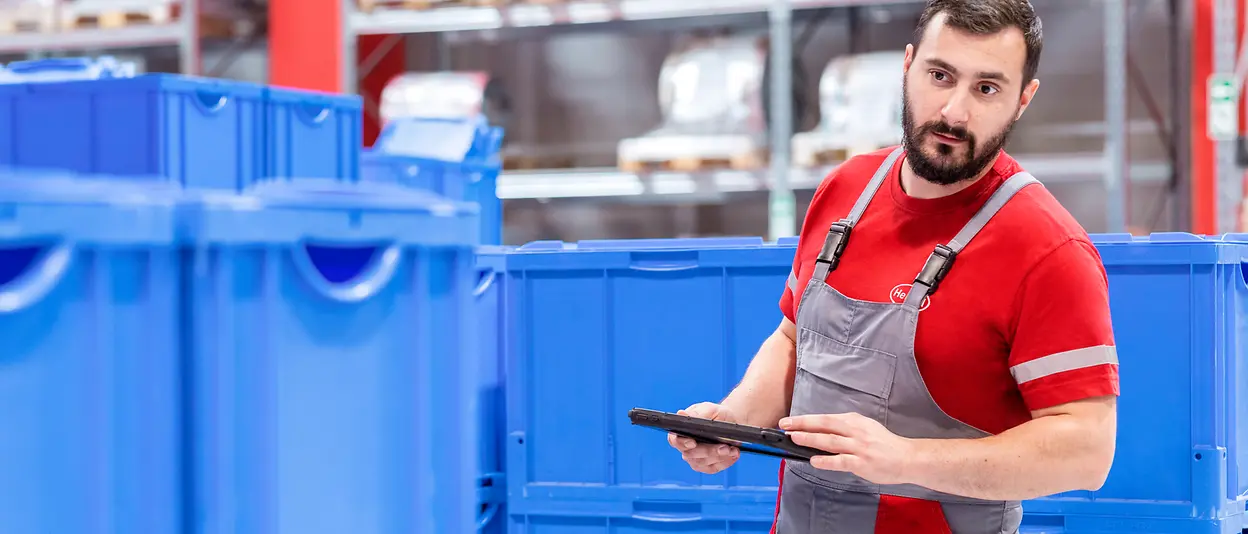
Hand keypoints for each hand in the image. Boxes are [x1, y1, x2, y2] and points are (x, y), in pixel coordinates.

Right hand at [668, 402, 741, 473]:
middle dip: (709, 451)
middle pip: (692, 454)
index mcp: (681, 432)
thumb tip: (681, 414)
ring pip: (704, 463)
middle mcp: (686, 448)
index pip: (675, 440)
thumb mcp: (708, 409)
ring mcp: (696, 459)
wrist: (731, 422)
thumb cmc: (717, 414)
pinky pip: (714, 468)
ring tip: (732, 449)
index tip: (693, 442)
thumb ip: (696, 414)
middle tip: (724, 447)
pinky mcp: (707, 467)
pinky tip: (733, 454)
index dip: (682, 442)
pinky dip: (725, 462)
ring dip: (720, 457)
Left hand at [780, 412, 915, 485]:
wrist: (907, 458)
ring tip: (794, 438)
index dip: (805, 419)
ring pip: (830, 441)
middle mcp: (856, 431)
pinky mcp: (862, 462)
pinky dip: (826, 460)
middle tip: (785, 425)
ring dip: (810, 438)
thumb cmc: (884, 445)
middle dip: (803, 424)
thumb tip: (821, 431)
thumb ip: (845, 429)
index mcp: (855, 421)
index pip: (825, 418)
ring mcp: (859, 447)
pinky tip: (814, 460)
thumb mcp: (865, 428)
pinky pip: (841, 461)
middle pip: (825, 425)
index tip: (789, 421)